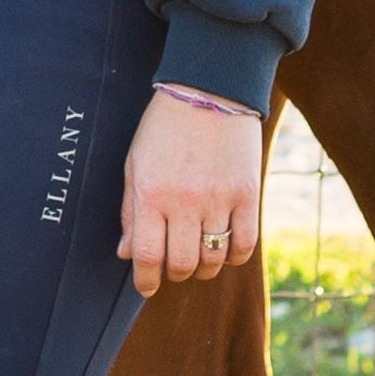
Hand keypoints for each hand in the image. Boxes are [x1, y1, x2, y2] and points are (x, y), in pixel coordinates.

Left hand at [117, 86, 263, 295]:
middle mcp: (184, 200)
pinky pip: (245, 244)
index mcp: (151, 193)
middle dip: (175, 274)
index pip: (148, 255)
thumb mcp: (135, 163)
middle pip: (182, 264)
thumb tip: (127, 253)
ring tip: (199, 257)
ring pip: (213, 259)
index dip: (146, 280)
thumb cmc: (163, 127)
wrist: (209, 88)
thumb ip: (130, 210)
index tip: (147, 287)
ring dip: (204, 268)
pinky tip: (225, 249)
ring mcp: (219, 198)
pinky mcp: (248, 193)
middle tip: (173, 267)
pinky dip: (234, 256)